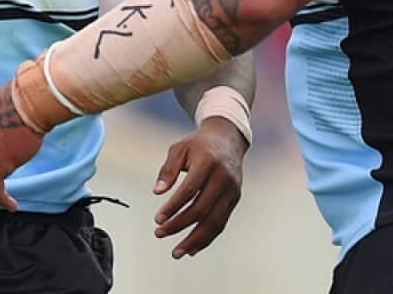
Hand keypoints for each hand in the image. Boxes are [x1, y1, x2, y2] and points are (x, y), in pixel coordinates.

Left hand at [153, 117, 248, 258]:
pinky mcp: (234, 199)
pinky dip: (207, 238)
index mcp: (208, 163)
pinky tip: (192, 248)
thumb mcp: (179, 149)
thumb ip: (168, 170)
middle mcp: (223, 178)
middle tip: (159, 233)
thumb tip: (157, 191)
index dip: (173, 207)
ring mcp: (231, 190)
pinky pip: (221, 223)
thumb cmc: (199, 144)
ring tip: (176, 252)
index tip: (158, 219)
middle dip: (179, 225)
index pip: (189, 190)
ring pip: (214, 222)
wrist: (228, 138)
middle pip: (201, 209)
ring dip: (194, 240)